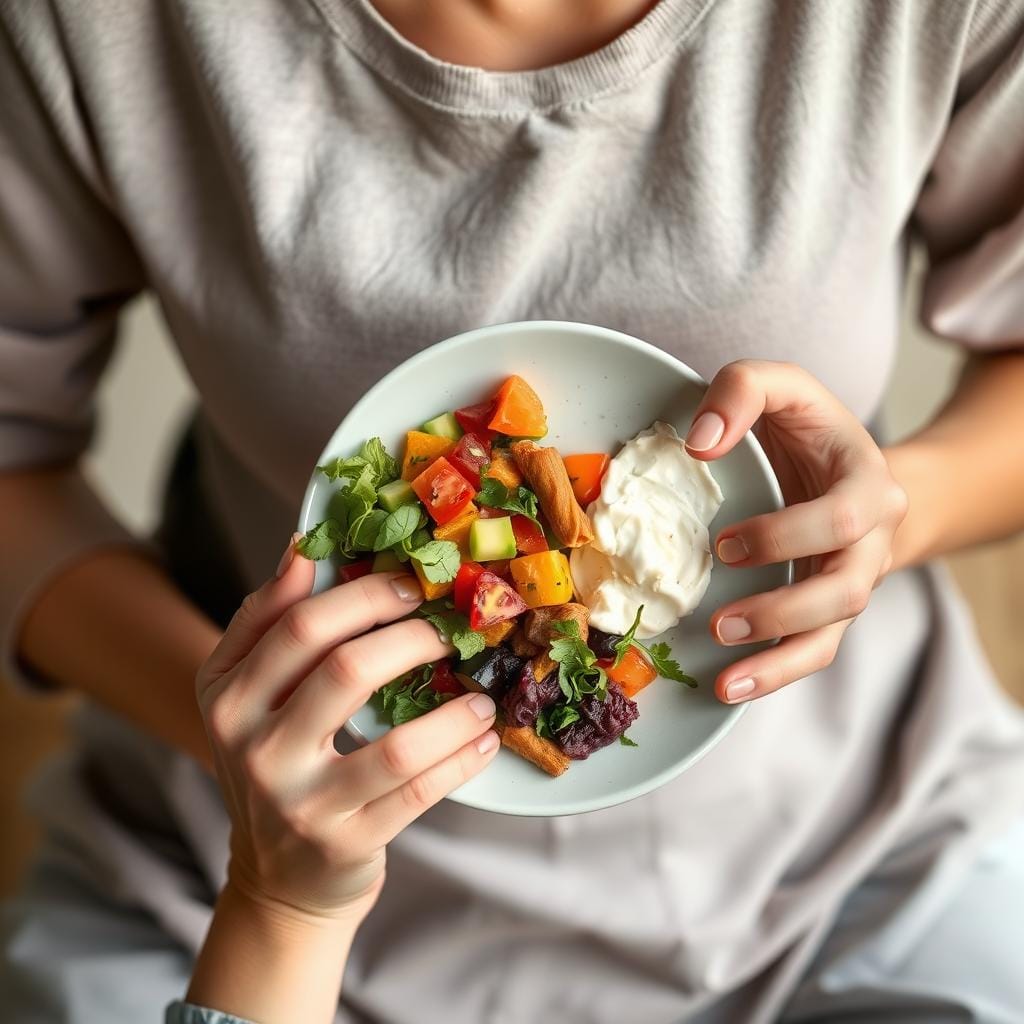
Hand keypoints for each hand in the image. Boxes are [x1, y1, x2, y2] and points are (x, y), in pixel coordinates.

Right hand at [194, 541, 499, 925]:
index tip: (409, 582)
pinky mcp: (345, 842)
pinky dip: (462, 760)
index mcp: (227, 696)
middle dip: (414, 638)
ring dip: (456, 712)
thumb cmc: (275, 762)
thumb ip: (268, 618)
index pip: (299, 626)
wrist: (279, 875)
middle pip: (347, 670)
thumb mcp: (246, 692)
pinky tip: (484, 740)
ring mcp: (300, 802)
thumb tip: (304, 545)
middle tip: (452, 629)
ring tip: (482, 695)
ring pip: (396, 744)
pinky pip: (419, 793)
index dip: (365, 595)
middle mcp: (254, 749)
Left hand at [684, 360, 907, 703]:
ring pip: (832, 634)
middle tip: (720, 619)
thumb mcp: (781, 386)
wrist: (838, 461)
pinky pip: (812, 651)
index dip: (788, 536)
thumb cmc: (804, 426)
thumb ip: (742, 389)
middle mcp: (872, 541)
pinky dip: (774, 674)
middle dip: (783, 608)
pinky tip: (729, 688)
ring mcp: (851, 579)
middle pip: (846, 589)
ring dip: (778, 659)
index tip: (725, 541)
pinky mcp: (826, 608)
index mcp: (867, 484)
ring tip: (724, 679)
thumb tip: (699, 444)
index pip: (846, 518)